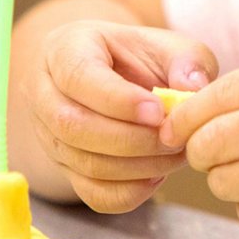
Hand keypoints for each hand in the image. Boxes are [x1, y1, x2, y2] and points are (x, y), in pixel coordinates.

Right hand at [24, 16, 216, 212]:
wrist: (116, 78)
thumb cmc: (140, 57)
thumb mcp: (166, 45)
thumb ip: (187, 59)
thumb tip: (194, 88)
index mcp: (64, 49)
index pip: (78, 76)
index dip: (118, 100)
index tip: (159, 111)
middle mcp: (44, 93)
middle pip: (72, 125)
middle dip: (131, 139)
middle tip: (174, 138)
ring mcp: (49, 135)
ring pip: (83, 162)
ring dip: (137, 167)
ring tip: (175, 154)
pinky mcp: (65, 168)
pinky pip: (91, 193)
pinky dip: (129, 192)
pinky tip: (157, 174)